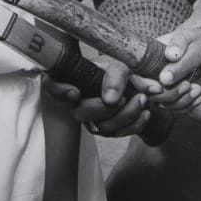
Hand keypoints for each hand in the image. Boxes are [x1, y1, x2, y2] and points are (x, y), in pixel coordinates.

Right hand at [42, 55, 158, 138]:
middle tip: (123, 98)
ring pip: (102, 127)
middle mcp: (77, 103)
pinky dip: (135, 124)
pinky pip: (118, 134)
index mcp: (73, 81)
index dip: (60, 91)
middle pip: (82, 113)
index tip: (75, 92)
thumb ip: (120, 77)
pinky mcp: (106, 130)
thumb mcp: (118, 67)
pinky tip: (146, 112)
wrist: (133, 85)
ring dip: (126, 115)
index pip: (53, 87)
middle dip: (104, 108)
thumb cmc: (117, 72)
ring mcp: (91, 119)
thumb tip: (119, 97)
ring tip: (142, 99)